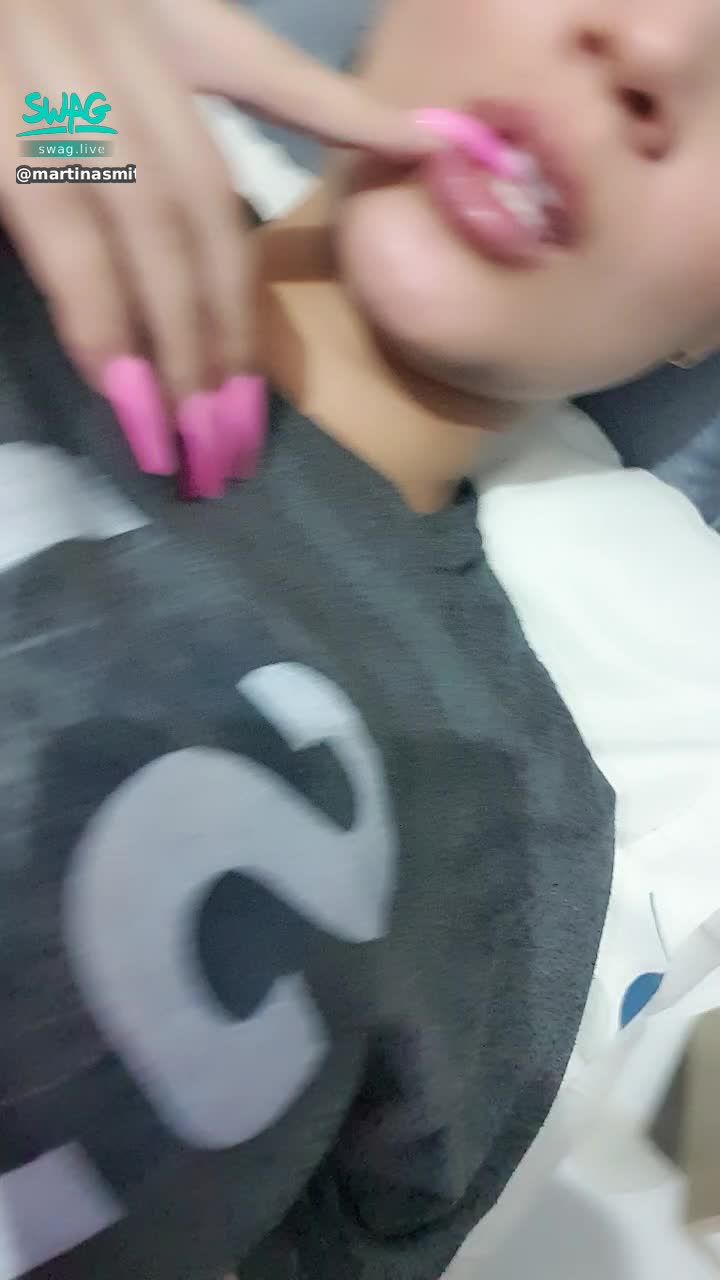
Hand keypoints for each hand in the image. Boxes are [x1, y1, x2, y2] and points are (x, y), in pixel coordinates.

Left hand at [0, 0, 436, 493]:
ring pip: (208, 178)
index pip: (68, 226)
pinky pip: (261, 65)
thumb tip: (97, 333)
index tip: (143, 421)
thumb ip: (20, 218)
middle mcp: (77, 52)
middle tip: (210, 438)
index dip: (107, 328)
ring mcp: (136, 28)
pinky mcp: (172, 12)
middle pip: (160, 217)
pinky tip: (413, 148)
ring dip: (236, 294)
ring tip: (250, 390)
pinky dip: (340, 111)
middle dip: (191, 338)